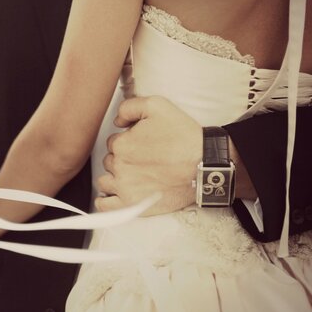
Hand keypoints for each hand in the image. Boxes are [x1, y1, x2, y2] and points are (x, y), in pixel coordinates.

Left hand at [95, 96, 201, 215]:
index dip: (128, 141)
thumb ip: (129, 107)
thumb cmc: (184, 136)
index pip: (114, 142)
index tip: (143, 145)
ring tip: (133, 176)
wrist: (206, 164)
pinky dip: (106, 201)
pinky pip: (106, 206)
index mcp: (122, 144)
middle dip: (123, 159)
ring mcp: (124, 187)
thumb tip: (117, 120)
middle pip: (110, 161)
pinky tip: (114, 195)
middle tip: (144, 160)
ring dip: (114, 177)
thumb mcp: (157, 105)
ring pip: (105, 181)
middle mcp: (119, 165)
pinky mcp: (132, 204)